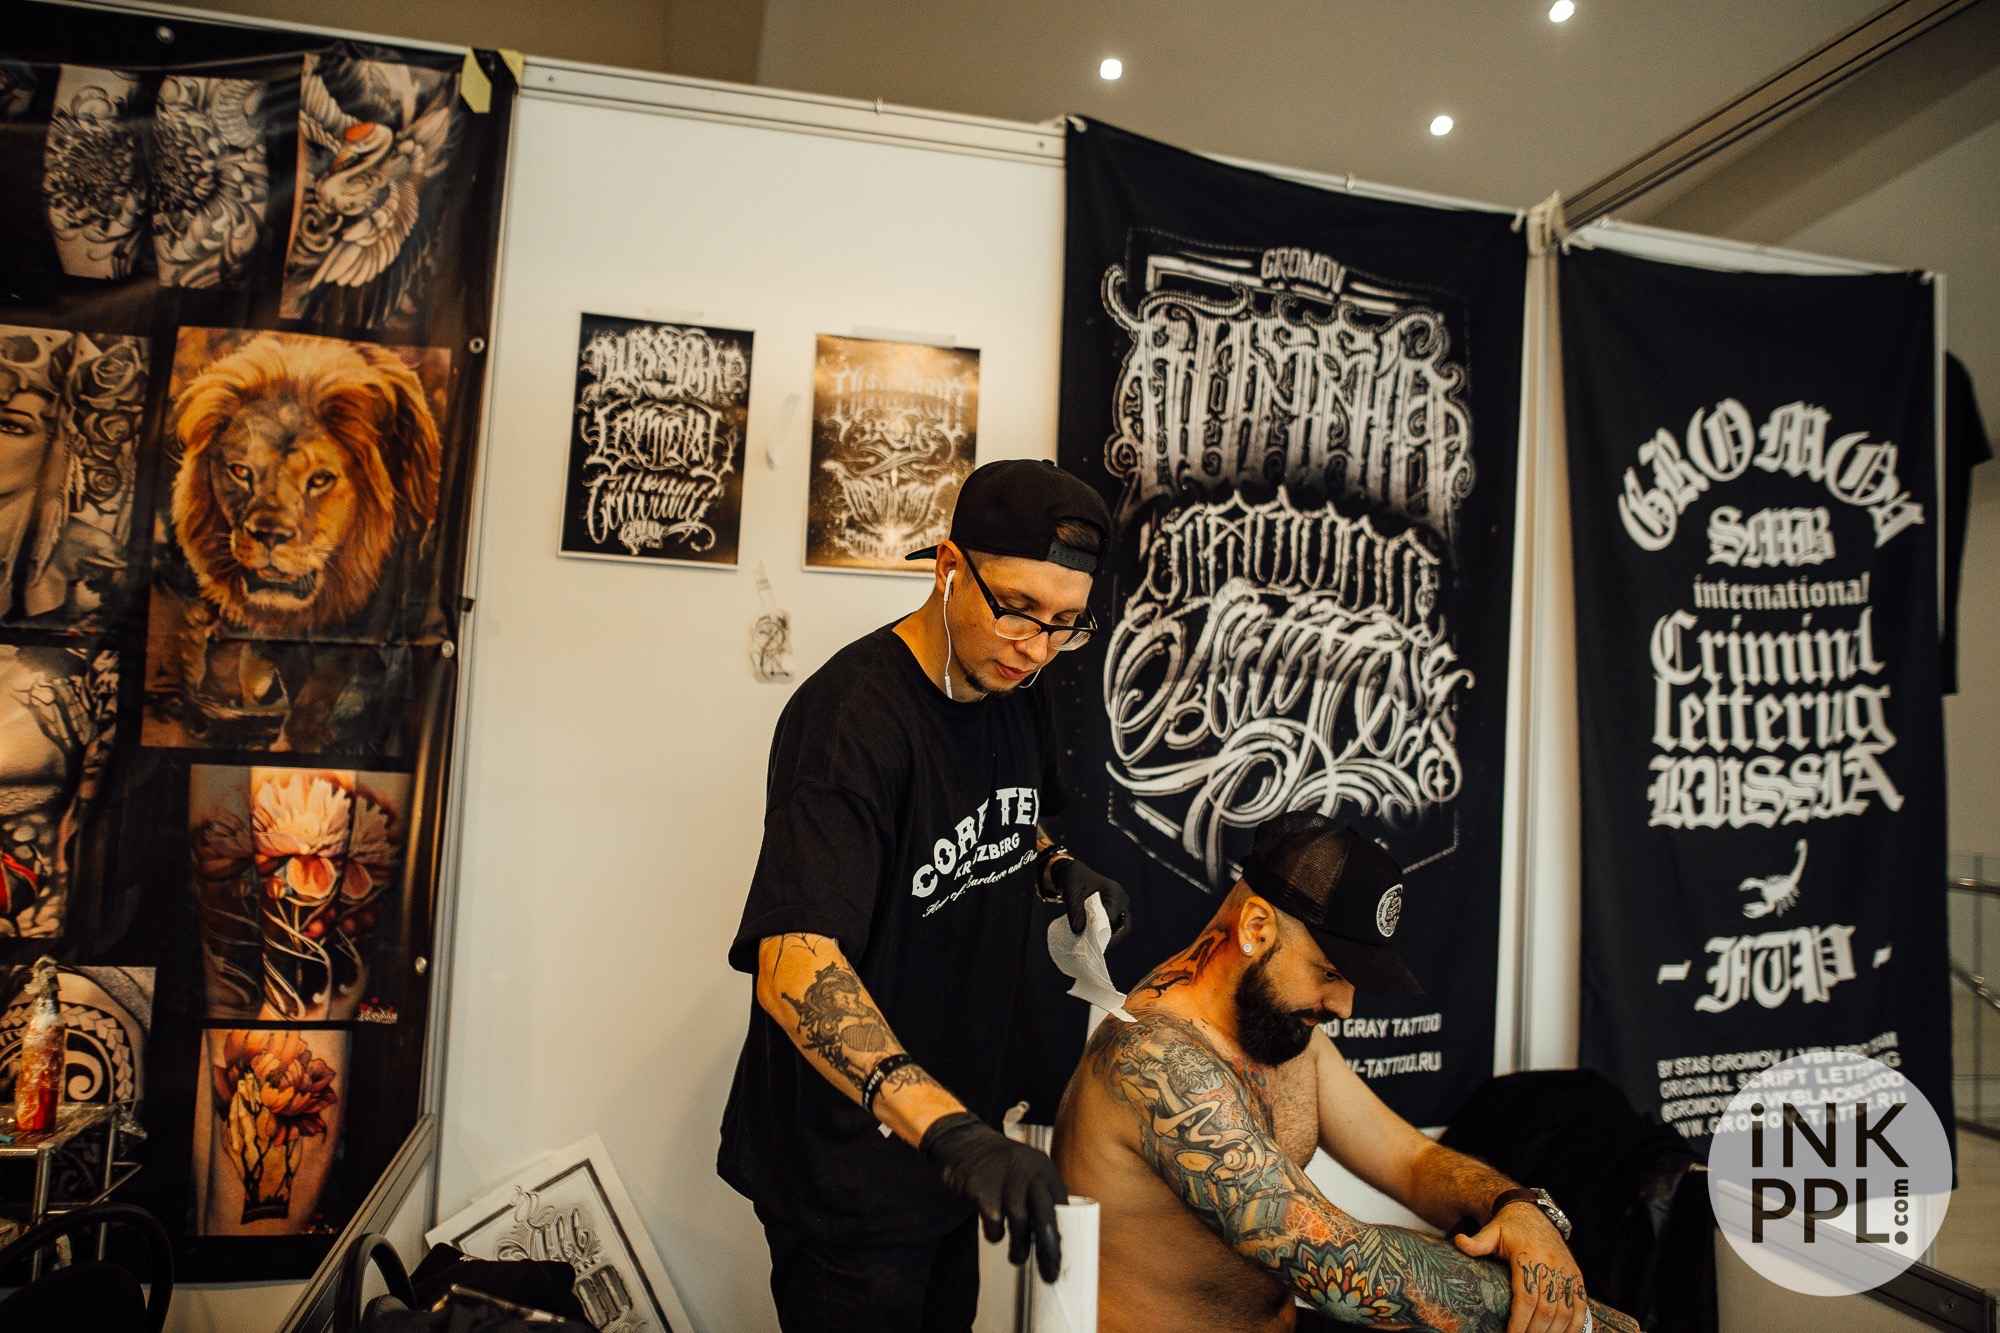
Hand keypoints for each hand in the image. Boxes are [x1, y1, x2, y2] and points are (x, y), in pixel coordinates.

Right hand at [920, 1112, 1066, 1280]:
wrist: (965, 1143)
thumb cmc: (1001, 1170)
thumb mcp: (1027, 1175)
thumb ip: (1039, 1199)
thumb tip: (1053, 1240)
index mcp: (1044, 1170)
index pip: (1060, 1206)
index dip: (1061, 1235)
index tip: (1059, 1259)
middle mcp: (1028, 1170)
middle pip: (1045, 1212)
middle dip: (1049, 1246)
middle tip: (1050, 1272)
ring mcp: (1004, 1177)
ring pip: (1020, 1218)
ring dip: (1020, 1245)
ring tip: (1017, 1258)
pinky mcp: (981, 1185)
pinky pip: (993, 1217)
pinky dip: (995, 1232)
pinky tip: (995, 1235)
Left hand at [1051, 856, 1131, 943]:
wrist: (1074, 874)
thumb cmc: (1074, 880)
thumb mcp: (1071, 893)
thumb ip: (1075, 911)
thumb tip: (1078, 930)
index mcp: (1114, 893)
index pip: (1113, 917)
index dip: (1103, 931)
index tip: (1092, 943)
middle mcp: (1121, 900)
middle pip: (1123, 926)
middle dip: (1110, 938)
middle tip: (1094, 948)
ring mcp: (1120, 906)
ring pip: (1120, 928)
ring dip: (1108, 937)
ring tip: (1093, 946)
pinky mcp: (1115, 912)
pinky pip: (1115, 927)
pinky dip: (1105, 934)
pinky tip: (1093, 940)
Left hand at [1455, 1202, 1588, 1332]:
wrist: (1533, 1213)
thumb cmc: (1509, 1227)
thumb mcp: (1492, 1232)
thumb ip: (1478, 1242)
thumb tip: (1459, 1242)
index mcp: (1529, 1257)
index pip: (1526, 1297)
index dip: (1519, 1321)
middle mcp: (1552, 1266)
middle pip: (1546, 1309)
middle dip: (1534, 1332)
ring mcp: (1567, 1272)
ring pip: (1565, 1311)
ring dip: (1553, 1332)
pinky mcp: (1576, 1277)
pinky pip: (1581, 1305)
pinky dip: (1576, 1325)